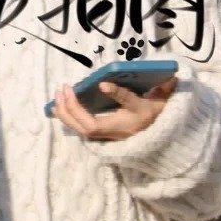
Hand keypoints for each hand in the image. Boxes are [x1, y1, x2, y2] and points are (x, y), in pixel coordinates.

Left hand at [52, 77, 176, 142]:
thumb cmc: (153, 114)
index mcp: (117, 128)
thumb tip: (103, 84)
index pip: (91, 124)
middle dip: (66, 109)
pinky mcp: (102, 134)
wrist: (163, 134)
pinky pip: (80, 127)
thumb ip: (124, 94)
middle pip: (79, 128)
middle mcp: (108, 135)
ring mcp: (103, 136)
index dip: (78, 109)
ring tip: (58, 95)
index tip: (71, 88)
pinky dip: (69, 116)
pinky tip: (63, 104)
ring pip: (78, 129)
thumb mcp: (145, 103)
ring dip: (65, 112)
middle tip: (61, 88)